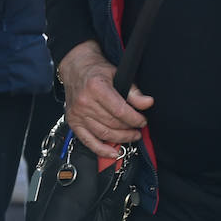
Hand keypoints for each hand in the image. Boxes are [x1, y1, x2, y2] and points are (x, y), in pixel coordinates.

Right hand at [57, 40, 153, 157]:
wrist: (75, 67)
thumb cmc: (95, 70)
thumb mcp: (117, 74)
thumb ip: (133, 91)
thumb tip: (147, 103)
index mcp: (96, 87)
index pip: (120, 111)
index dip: (135, 119)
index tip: (142, 121)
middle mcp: (84, 102)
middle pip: (113, 124)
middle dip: (130, 129)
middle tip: (138, 129)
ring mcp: (77, 114)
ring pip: (103, 133)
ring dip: (120, 139)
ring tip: (131, 136)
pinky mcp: (73, 122)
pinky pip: (88, 141)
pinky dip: (101, 150)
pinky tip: (113, 153)